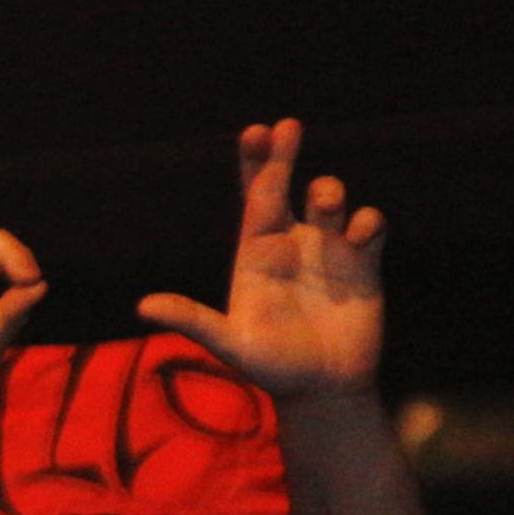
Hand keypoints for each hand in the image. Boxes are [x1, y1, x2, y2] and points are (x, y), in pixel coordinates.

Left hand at [135, 118, 384, 400]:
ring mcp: (329, 251)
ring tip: (323, 199)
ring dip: (328, 191)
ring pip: (330, 200)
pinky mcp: (363, 265)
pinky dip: (367, 221)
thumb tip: (144, 307)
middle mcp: (291, 244)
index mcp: (256, 254)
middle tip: (287, 125)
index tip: (255, 132)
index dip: (255, 166)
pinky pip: (369, 227)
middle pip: (288, 187)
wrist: (321, 389)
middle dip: (286, 155)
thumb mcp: (228, 344)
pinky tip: (358, 232)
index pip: (254, 199)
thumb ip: (191, 320)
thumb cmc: (270, 366)